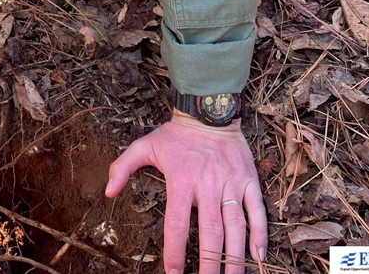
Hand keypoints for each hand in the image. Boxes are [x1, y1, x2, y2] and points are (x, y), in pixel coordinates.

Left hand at [105, 113, 266, 273]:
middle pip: (211, 232)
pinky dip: (260, 233)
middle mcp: (208, 185)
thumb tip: (108, 192)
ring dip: (235, 257)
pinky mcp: (248, 180)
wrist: (208, 111)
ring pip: (236, 226)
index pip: (177, 223)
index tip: (173, 273)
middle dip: (209, 264)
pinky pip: (257, 210)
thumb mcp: (144, 145)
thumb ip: (123, 167)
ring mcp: (231, 183)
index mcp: (181, 179)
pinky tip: (259, 255)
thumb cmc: (175, 134)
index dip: (175, 251)